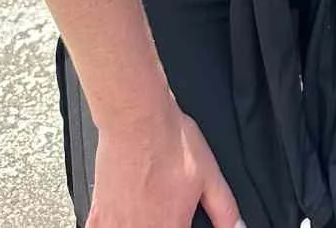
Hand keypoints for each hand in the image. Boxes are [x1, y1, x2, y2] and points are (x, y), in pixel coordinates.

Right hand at [87, 105, 242, 227]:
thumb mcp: (209, 174)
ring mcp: (116, 227)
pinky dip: (115, 226)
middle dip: (164, 224)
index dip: (184, 226)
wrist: (136, 119)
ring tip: (148, 208)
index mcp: (171, 227)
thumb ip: (224, 209)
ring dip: (141, 224)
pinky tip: (126, 215)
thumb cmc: (169, 142)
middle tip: (165, 209)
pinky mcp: (98, 216)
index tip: (182, 219)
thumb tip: (237, 227)